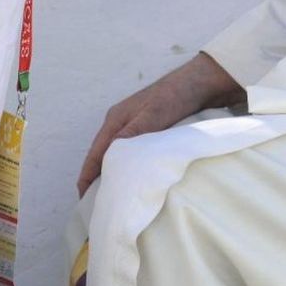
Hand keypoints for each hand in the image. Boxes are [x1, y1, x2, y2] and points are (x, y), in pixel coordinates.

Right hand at [76, 53, 241, 195]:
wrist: (203, 80)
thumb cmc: (176, 96)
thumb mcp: (153, 116)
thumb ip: (132, 135)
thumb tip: (109, 157)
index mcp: (116, 119)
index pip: (95, 153)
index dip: (87, 176)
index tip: (83, 199)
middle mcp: (122, 123)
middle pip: (103, 155)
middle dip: (98, 177)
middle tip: (98, 204)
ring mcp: (136, 126)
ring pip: (118, 154)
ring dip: (114, 172)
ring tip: (114, 197)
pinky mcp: (151, 130)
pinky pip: (134, 153)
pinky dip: (129, 166)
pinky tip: (135, 180)